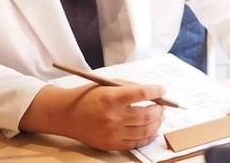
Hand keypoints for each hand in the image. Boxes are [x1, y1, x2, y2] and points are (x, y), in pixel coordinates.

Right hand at [20, 82, 165, 150]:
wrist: (66, 115)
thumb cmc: (87, 96)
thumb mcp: (106, 84)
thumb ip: (128, 87)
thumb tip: (151, 93)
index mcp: (111, 97)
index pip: (141, 93)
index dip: (156, 91)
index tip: (162, 90)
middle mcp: (113, 116)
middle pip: (146, 114)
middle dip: (159, 109)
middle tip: (163, 106)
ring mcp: (112, 132)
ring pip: (144, 130)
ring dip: (156, 123)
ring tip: (159, 117)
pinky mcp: (111, 144)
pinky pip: (135, 143)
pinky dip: (147, 137)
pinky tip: (152, 131)